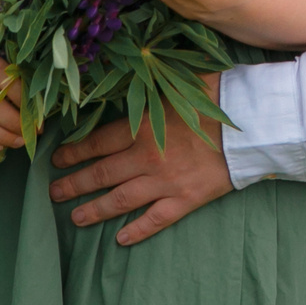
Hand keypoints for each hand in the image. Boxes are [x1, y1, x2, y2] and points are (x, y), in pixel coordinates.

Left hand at [47, 72, 231, 244]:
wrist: (252, 123)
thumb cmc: (216, 95)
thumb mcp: (177, 80)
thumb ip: (152, 82)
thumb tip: (133, 65)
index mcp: (141, 126)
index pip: (97, 142)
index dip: (74, 152)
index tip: (56, 160)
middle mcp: (146, 156)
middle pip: (101, 173)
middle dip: (74, 184)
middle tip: (53, 194)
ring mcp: (165, 181)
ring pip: (121, 200)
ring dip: (95, 210)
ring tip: (75, 218)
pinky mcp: (186, 199)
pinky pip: (156, 219)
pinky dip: (137, 231)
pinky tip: (120, 239)